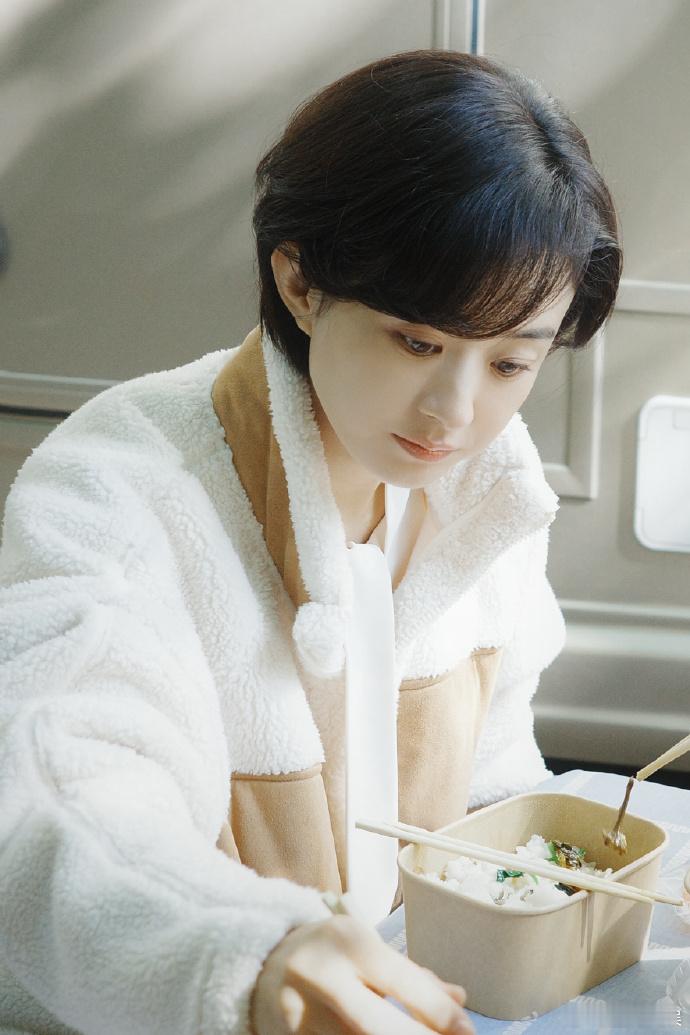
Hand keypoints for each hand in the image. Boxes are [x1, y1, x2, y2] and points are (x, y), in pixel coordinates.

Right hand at [250, 914, 473, 1034]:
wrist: (260, 962)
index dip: (443, 1014)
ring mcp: (301, 1018)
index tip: (467, 1031)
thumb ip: (413, 974)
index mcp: (347, 942)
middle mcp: (322, 978)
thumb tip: (458, 1000)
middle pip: (383, 1028)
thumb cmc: (327, 952)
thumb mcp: (367, 945)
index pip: (404, 982)